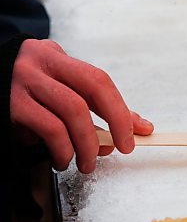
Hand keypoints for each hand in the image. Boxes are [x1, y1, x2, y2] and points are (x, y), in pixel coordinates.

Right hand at [10, 39, 153, 172]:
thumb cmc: (28, 92)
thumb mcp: (59, 88)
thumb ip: (95, 105)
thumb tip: (135, 127)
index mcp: (57, 58)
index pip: (99, 81)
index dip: (122, 109)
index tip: (138, 131)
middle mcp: (41, 65)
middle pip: (90, 92)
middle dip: (114, 124)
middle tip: (120, 149)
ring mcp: (23, 83)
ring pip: (71, 113)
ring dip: (86, 145)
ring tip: (87, 163)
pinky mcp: (10, 106)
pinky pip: (48, 129)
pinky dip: (62, 149)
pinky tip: (62, 159)